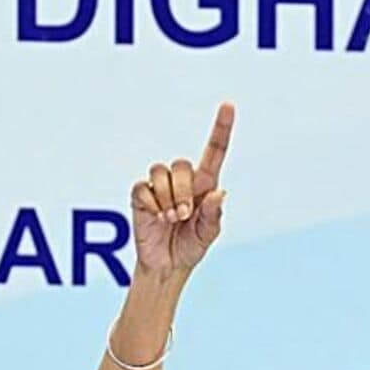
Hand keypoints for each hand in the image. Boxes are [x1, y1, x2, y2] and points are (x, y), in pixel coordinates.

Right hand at [131, 102, 234, 274]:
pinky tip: (155, 217)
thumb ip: (214, 214)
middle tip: (183, 215)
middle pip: (181, 164)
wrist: (168, 264)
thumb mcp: (209, 234)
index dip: (221, 128)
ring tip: (170, 218)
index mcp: (205, 184)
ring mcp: (160, 186)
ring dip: (167, 198)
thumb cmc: (191, 246)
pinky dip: (150, 204)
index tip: (228, 105)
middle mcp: (183, 180)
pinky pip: (142, 187)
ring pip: (160, 172)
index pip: (214, 150)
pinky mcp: (141, 196)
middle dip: (183, 191)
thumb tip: (219, 193)